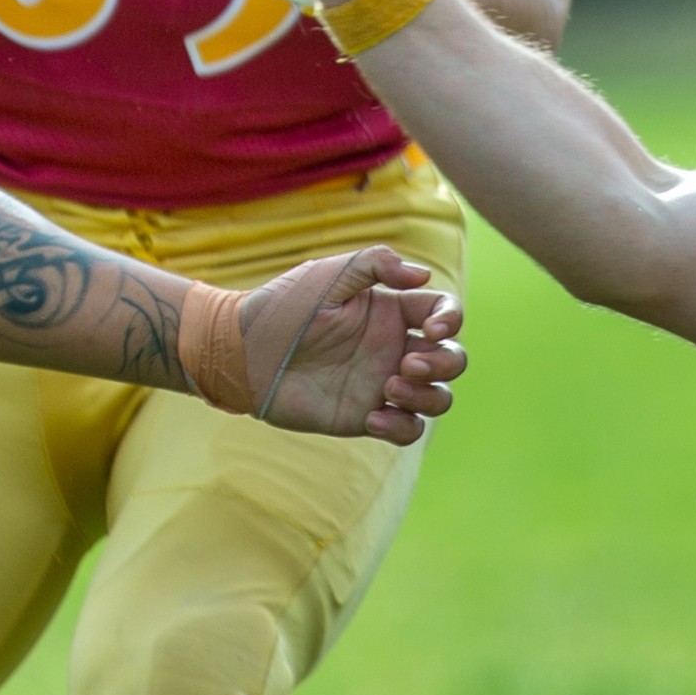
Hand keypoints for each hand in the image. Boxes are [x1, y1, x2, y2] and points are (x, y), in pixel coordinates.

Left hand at [221, 247, 465, 444]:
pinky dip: (402, 427)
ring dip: (427, 396)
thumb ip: (376, 264)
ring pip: (437, 398)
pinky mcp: (363, 417)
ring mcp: (381, 384)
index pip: (444, 312)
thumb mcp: (329, 274)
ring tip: (388, 389)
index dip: (452, 319)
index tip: (433, 329)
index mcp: (390, 312)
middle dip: (444, 363)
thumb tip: (424, 275)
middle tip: (405, 365)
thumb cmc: (283, 308)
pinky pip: (406, 430)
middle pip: (452, 359)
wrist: (243, 353)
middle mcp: (393, 348)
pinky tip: (372, 417)